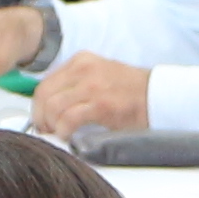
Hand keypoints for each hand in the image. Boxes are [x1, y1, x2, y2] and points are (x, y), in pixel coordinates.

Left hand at [27, 53, 150, 141]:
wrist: (159, 95)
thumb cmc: (131, 91)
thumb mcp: (99, 75)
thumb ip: (76, 84)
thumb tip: (52, 106)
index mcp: (82, 61)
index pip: (46, 83)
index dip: (39, 106)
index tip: (42, 120)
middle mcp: (84, 69)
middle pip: (45, 95)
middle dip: (41, 117)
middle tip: (46, 131)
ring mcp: (92, 86)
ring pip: (53, 107)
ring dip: (52, 126)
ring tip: (59, 135)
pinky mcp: (101, 104)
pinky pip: (69, 119)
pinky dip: (63, 131)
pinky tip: (69, 137)